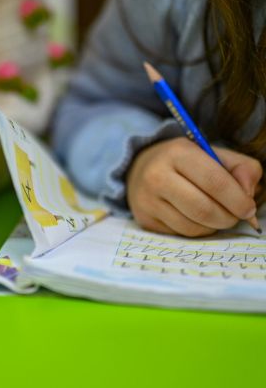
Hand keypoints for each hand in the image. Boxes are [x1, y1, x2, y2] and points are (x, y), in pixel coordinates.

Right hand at [126, 138, 261, 236]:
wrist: (140, 169)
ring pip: (192, 227)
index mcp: (177, 153)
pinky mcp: (145, 219)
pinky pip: (180, 234)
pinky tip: (195, 218)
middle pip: (203, 209)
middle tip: (235, 216)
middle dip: (228, 218)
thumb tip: (248, 195)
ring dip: (213, 226)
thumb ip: (241, 167)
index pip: (214, 182)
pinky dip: (196, 230)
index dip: (238, 200)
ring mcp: (147, 200)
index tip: (249, 208)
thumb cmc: (184, 162)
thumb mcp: (213, 153)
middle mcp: (156, 176)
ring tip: (215, 215)